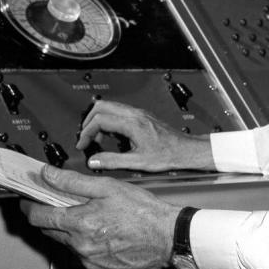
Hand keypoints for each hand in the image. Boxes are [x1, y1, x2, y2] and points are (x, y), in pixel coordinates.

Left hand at [20, 165, 181, 268]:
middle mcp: (81, 247)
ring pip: (67, 244)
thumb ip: (72, 181)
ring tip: (91, 218)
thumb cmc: (142, 211)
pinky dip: (86, 245)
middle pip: (50, 231)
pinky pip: (83, 257)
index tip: (27, 200)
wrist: (168, 237)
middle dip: (51, 217)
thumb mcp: (107, 186)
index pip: (40, 217)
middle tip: (62, 204)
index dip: (29, 207)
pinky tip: (102, 234)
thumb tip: (48, 175)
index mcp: (81, 223)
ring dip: (70, 231)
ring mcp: (90, 262)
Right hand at [77, 100, 214, 171]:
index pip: (100, 119)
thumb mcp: (138, 162)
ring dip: (99, 120)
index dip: (86, 132)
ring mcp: (138, 113)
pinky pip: (119, 112)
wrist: (185, 150)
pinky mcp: (141, 116)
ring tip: (98, 139)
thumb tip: (94, 160)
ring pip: (110, 107)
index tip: (83, 144)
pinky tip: (112, 136)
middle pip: (101, 106)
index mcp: (132, 124)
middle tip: (86, 138)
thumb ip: (113, 161)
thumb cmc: (168, 155)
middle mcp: (135, 114)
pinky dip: (109, 121)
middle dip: (89, 122)